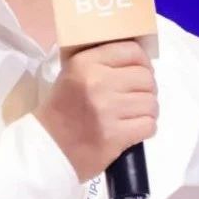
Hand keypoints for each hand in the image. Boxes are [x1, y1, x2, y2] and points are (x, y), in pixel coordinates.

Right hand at [34, 40, 157, 181]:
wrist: (48, 147)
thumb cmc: (63, 109)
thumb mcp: (73, 74)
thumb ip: (103, 63)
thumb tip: (141, 62)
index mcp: (85, 63)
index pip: (132, 51)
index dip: (144, 62)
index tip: (142, 72)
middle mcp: (97, 82)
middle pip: (146, 78)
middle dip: (147, 90)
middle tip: (136, 98)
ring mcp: (107, 110)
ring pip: (151, 103)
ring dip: (147, 111)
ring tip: (132, 116)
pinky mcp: (115, 135)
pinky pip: (149, 125)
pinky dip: (145, 128)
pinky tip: (132, 130)